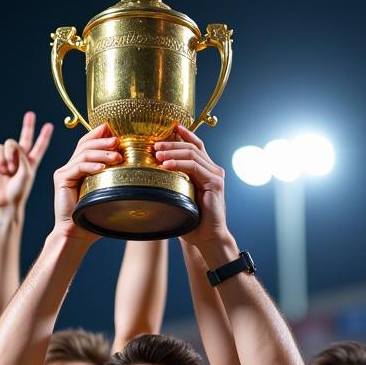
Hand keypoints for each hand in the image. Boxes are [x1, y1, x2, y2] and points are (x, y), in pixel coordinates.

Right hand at [0, 112, 53, 211]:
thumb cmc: (19, 191)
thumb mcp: (26, 173)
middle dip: (27, 125)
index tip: (49, 125)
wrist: (6, 202)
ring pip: (4, 145)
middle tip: (31, 114)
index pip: (39, 146)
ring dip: (6, 157)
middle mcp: (18, 158)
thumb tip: (11, 146)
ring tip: (8, 170)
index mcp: (30, 162)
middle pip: (22, 137)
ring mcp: (4, 159)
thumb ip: (22, 156)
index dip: (43, 136)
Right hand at [53, 125, 121, 240]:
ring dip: (102, 153)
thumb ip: (117, 177)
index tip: (120, 132)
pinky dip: (91, 166)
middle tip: (119, 141)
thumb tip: (140, 166)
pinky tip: (102, 169)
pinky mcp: (61, 178)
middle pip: (86, 143)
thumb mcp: (109, 192)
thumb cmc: (95, 215)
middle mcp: (71, 165)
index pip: (90, 141)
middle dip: (104, 140)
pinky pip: (78, 167)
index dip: (102, 133)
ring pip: (84, 153)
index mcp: (81, 165)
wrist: (77, 234)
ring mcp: (65, 171)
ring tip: (117, 156)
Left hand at [155, 126, 230, 251]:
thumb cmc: (192, 221)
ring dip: (173, 152)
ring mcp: (215, 175)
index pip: (196, 146)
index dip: (184, 134)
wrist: (207, 237)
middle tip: (155, 143)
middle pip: (192, 147)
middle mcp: (213, 170)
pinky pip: (195, 167)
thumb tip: (150, 175)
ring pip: (192, 154)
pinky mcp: (215, 183)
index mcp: (206, 171)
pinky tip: (166, 166)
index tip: (170, 126)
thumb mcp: (179, 197)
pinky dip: (179, 164)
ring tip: (156, 153)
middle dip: (172, 142)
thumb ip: (173, 184)